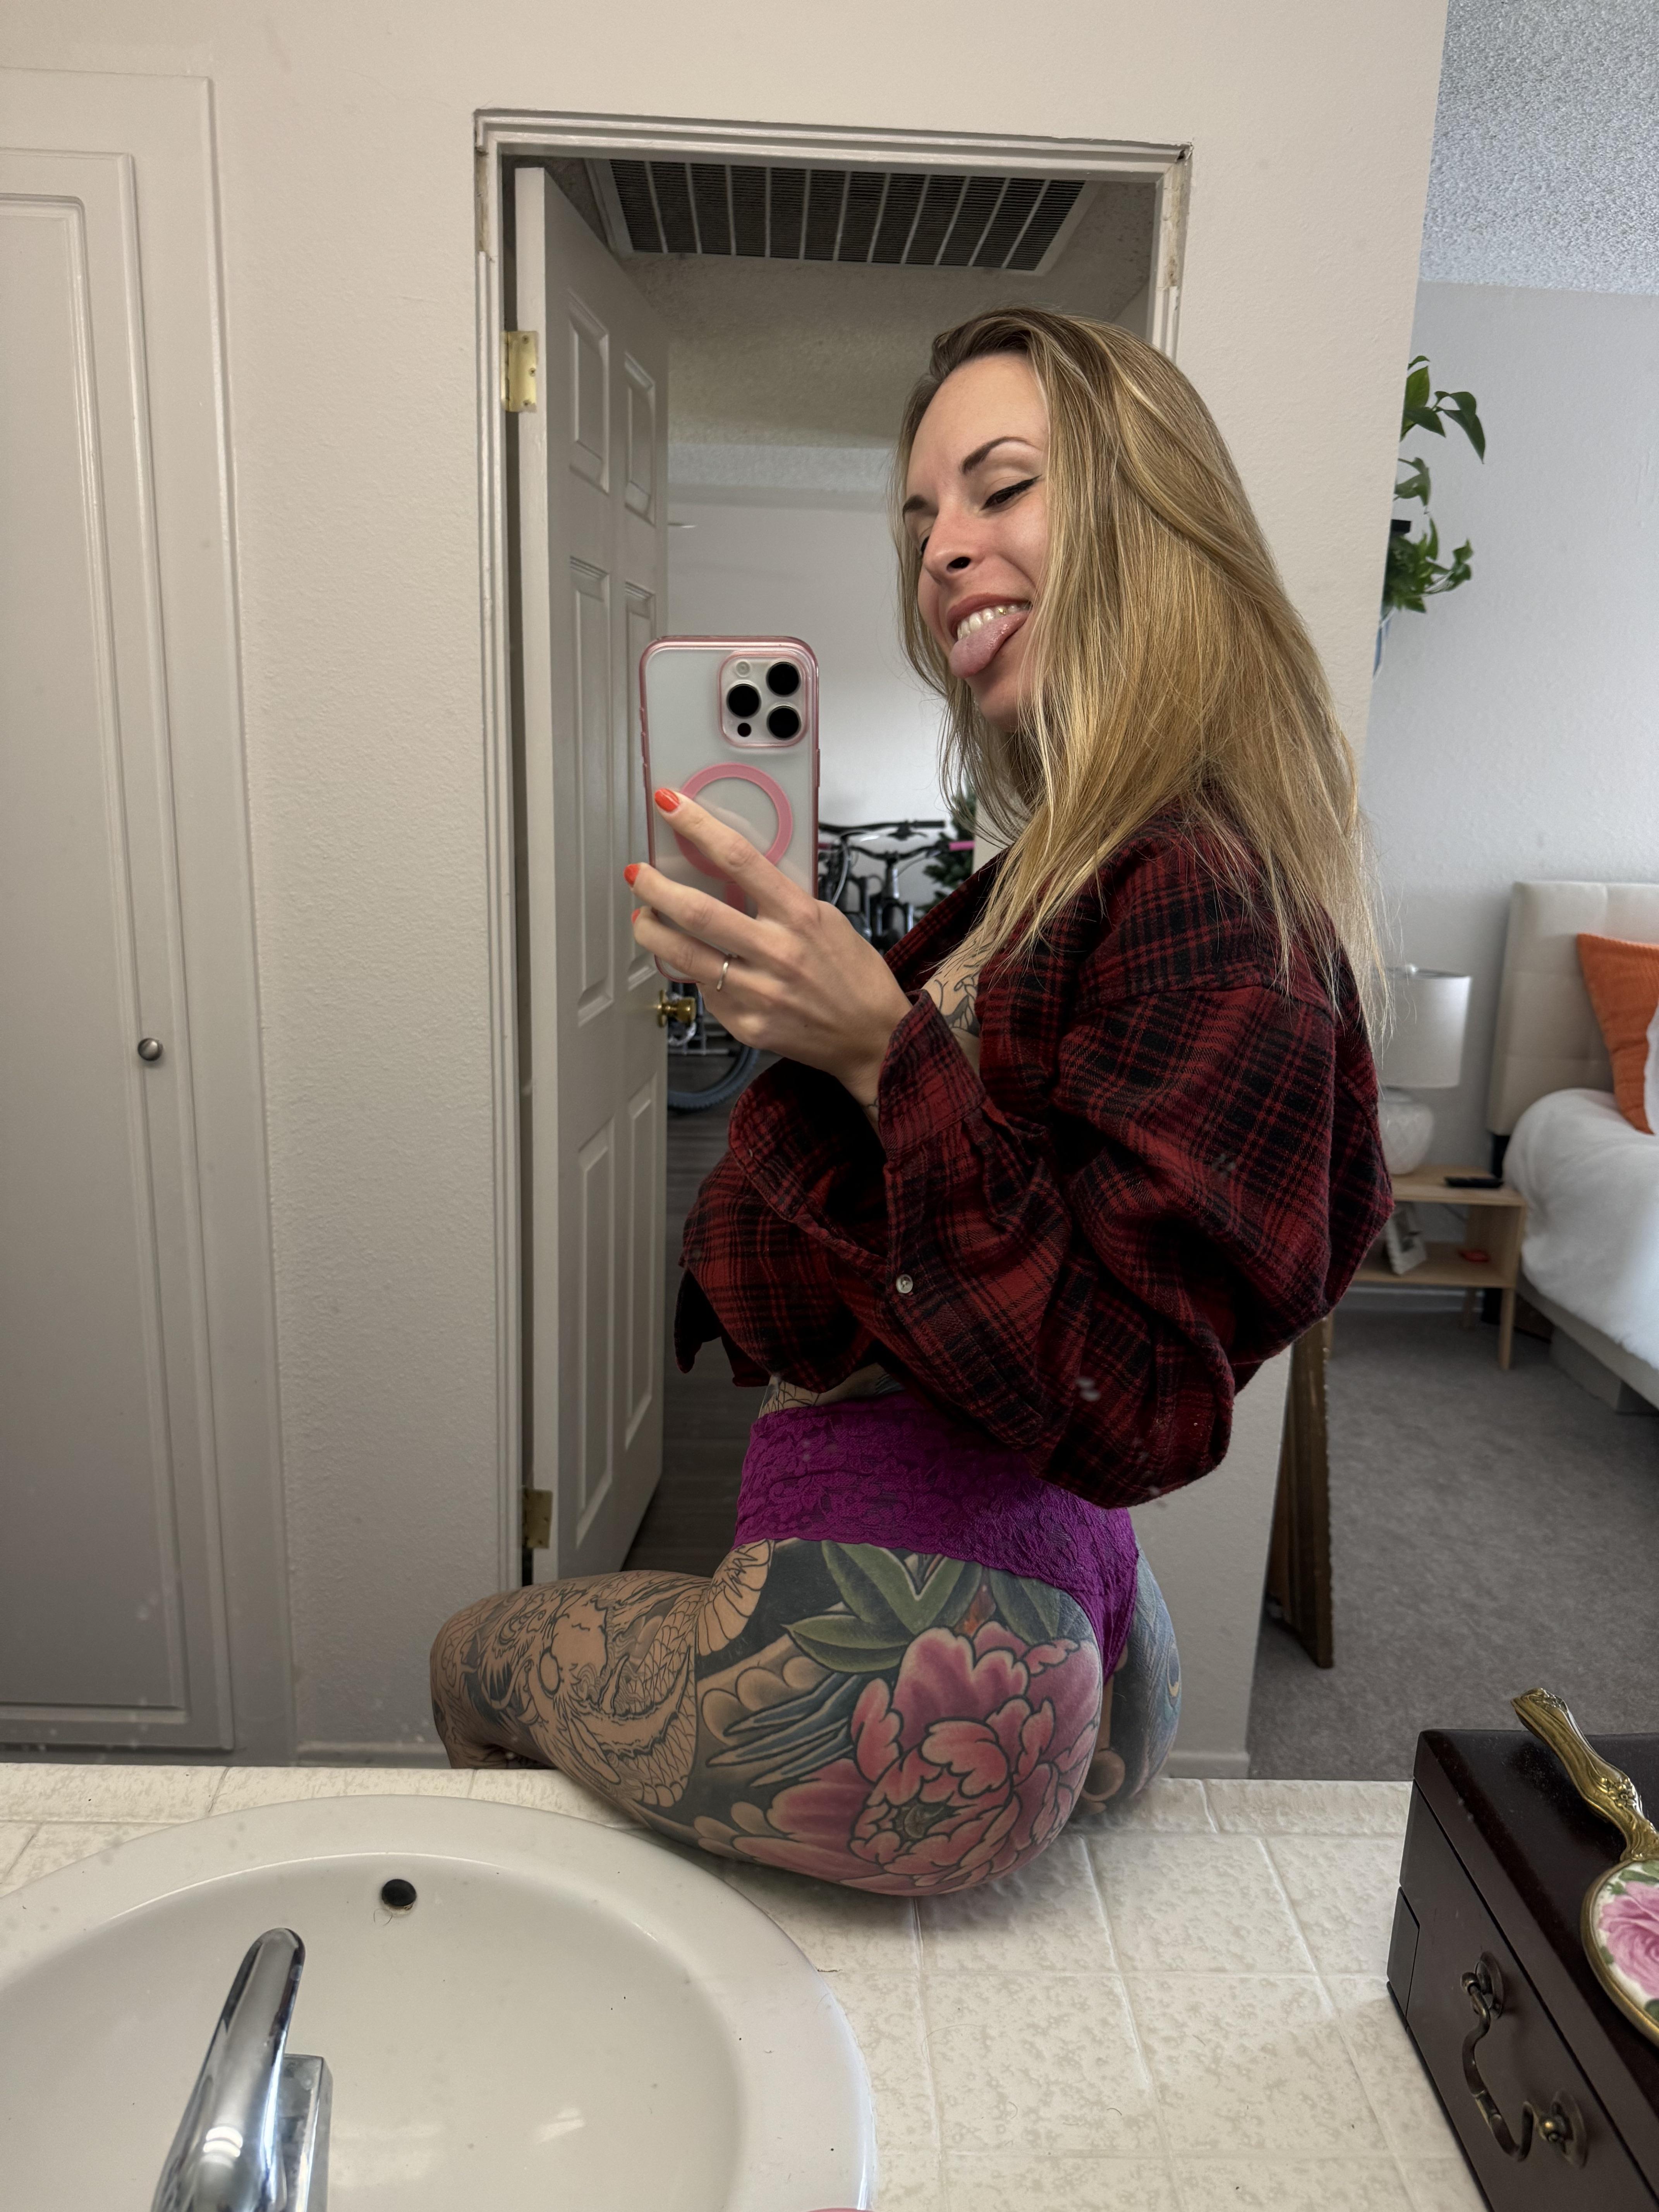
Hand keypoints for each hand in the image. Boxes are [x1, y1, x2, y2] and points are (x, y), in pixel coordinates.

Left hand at [626, 789, 910, 1101]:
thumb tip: (734, 877)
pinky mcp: (748, 1025)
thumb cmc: (854, 975)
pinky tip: (694, 964)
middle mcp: (777, 953)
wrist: (874, 1037)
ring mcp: (759, 993)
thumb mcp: (827, 920)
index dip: (698, 827)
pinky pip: (707, 993)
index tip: (670, 805)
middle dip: (656, 887)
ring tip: (642, 917)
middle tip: (638, 874)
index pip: (740, 859)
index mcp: (800, 916)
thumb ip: (781, 900)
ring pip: (685, 956)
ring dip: (652, 932)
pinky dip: (694, 974)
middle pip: (698, 911)